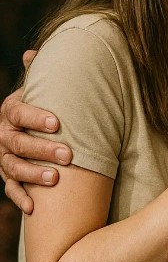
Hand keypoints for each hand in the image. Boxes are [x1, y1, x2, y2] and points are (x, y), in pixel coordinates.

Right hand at [0, 51, 71, 213]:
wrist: (31, 125)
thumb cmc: (43, 105)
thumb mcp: (40, 88)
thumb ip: (38, 73)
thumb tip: (32, 53)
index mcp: (11, 111)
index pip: (19, 113)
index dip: (36, 117)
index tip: (58, 123)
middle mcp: (3, 134)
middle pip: (18, 143)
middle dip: (42, 149)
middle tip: (68, 155)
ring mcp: (3, 156)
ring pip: (13, 167)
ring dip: (33, 174)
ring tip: (56, 179)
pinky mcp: (8, 176)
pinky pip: (10, 188)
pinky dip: (20, 198)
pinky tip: (32, 208)